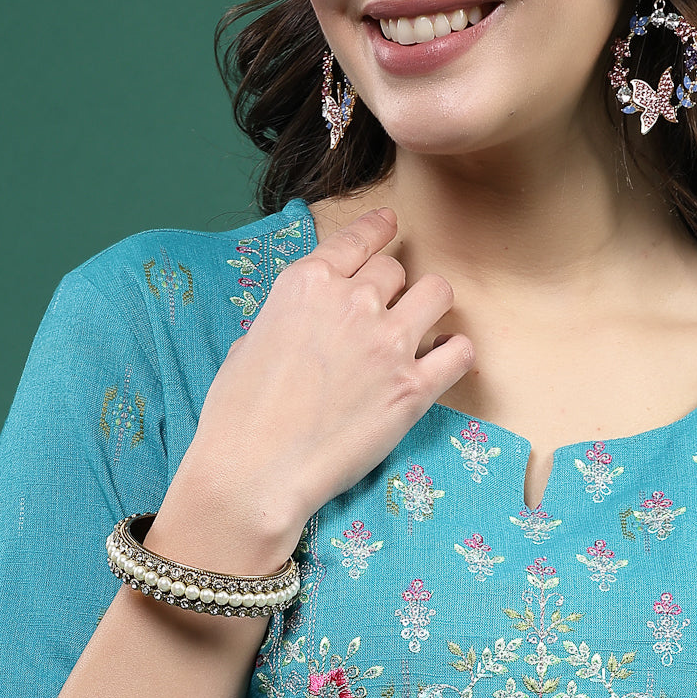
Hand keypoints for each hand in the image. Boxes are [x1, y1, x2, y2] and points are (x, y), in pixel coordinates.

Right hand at [152, 208, 474, 574]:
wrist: (255, 471)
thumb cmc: (238, 416)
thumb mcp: (249, 344)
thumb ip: (286, 322)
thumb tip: (300, 329)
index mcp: (306, 283)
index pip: (357, 239)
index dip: (378, 229)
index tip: (390, 226)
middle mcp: (352, 302)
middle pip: (396, 271)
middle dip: (393, 289)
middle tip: (387, 315)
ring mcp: (388, 343)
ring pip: (437, 294)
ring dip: (431, 308)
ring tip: (423, 331)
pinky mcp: (413, 388)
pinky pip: (459, 352)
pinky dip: (455, 354)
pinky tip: (444, 363)